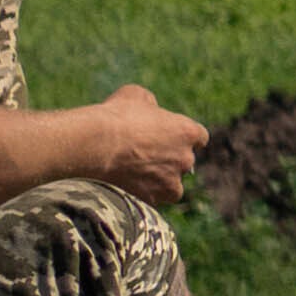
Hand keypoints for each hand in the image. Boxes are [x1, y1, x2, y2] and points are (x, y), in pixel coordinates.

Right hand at [81, 84, 209, 203]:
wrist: (96, 145)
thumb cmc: (116, 116)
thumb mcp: (135, 96)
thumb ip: (150, 105)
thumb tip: (149, 109)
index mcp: (188, 132)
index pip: (198, 137)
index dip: (183, 137)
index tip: (170, 138)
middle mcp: (186, 159)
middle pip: (184, 161)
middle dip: (169, 158)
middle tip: (144, 154)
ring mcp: (171, 182)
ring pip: (172, 185)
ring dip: (160, 180)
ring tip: (136, 173)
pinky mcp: (153, 198)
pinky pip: (153, 198)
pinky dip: (143, 194)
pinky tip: (127, 185)